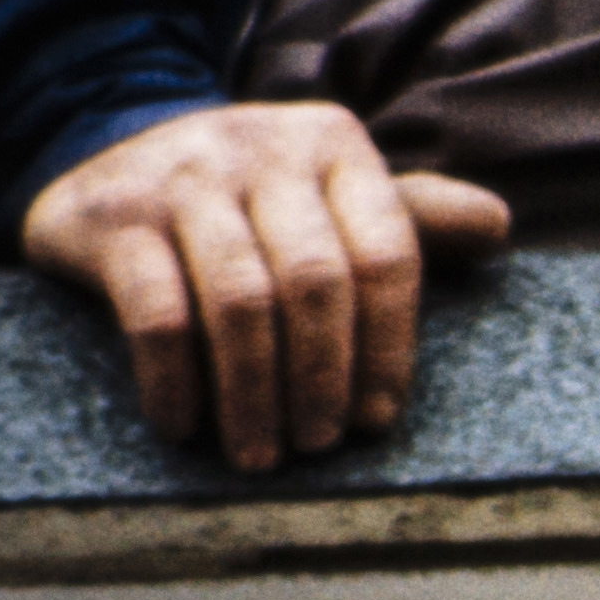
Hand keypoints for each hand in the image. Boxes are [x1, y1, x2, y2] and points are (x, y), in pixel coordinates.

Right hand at [18, 101, 509, 471]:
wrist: (101, 148)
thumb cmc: (248, 196)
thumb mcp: (329, 191)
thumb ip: (410, 214)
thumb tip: (497, 226)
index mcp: (335, 144)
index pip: (387, 254)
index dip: (390, 347)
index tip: (377, 420)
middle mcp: (261, 148)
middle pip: (317, 282)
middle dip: (324, 377)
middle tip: (319, 445)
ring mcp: (180, 175)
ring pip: (240, 301)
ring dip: (256, 393)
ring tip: (262, 454)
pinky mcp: (109, 215)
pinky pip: (156, 312)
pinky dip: (175, 380)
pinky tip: (184, 427)